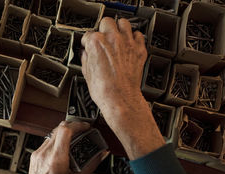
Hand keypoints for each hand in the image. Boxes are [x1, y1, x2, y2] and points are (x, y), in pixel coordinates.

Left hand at [8, 121, 108, 173]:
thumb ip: (91, 164)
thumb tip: (101, 154)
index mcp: (56, 160)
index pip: (65, 130)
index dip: (77, 125)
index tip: (86, 127)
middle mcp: (45, 154)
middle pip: (59, 128)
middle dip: (73, 127)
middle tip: (83, 131)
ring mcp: (38, 154)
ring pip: (53, 133)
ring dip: (65, 133)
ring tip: (75, 141)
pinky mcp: (35, 155)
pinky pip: (48, 141)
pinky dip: (58, 141)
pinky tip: (64, 150)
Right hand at [81, 18, 164, 159]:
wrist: (120, 99)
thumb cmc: (104, 91)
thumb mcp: (86, 74)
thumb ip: (85, 59)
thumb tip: (85, 54)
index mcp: (96, 43)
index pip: (88, 34)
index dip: (87, 41)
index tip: (88, 46)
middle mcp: (112, 39)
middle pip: (106, 22)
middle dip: (103, 29)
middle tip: (102, 38)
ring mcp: (127, 43)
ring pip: (123, 23)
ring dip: (119, 29)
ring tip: (116, 36)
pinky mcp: (139, 50)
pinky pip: (138, 35)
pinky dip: (134, 38)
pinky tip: (129, 44)